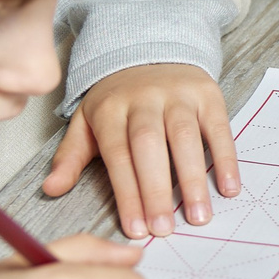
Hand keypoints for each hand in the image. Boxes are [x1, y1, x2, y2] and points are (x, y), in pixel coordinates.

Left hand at [46, 63, 240, 238]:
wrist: (151, 50)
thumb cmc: (118, 101)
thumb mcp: (87, 123)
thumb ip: (71, 157)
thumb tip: (50, 189)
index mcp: (110, 109)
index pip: (118, 155)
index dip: (127, 193)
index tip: (135, 228)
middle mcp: (144, 99)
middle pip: (149, 146)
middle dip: (156, 190)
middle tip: (165, 228)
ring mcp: (178, 95)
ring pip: (185, 138)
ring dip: (193, 179)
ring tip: (198, 216)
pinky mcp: (207, 94)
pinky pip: (218, 128)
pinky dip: (226, 158)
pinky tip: (228, 188)